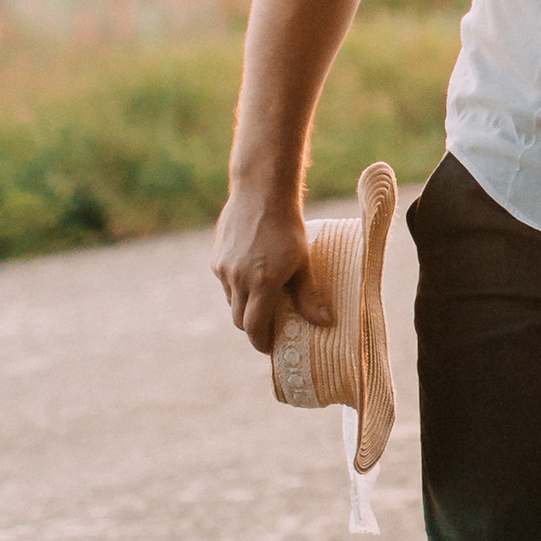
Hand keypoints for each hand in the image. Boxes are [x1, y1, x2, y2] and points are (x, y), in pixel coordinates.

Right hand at [215, 185, 314, 355]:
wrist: (262, 193)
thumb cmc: (288, 227)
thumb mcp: (303, 261)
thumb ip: (309, 295)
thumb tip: (324, 323)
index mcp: (262, 282)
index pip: (255, 327)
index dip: (261, 342)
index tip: (270, 347)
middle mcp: (238, 279)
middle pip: (240, 320)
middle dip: (253, 327)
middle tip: (269, 326)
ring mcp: (224, 269)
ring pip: (231, 302)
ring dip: (244, 306)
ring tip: (263, 297)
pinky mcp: (216, 258)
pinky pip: (225, 283)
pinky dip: (236, 287)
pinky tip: (252, 274)